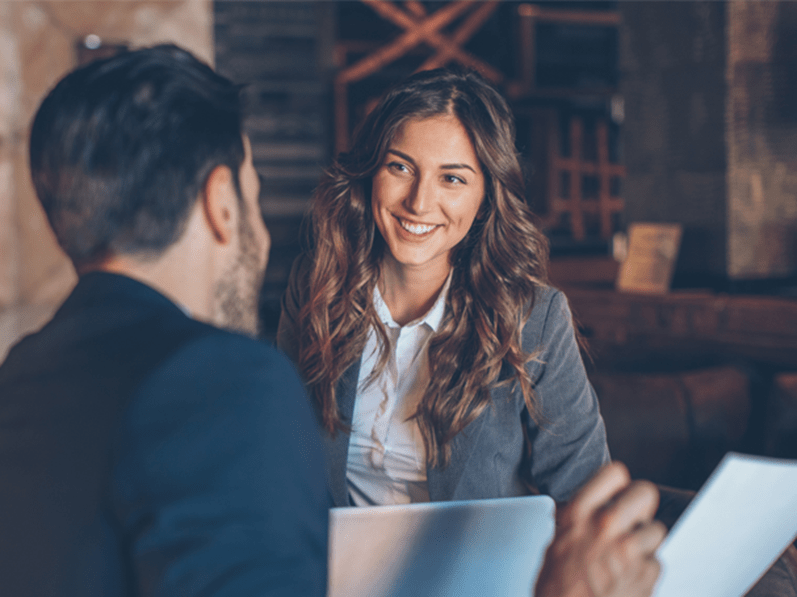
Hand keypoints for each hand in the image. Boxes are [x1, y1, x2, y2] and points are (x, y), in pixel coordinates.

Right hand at [535, 462, 666, 596]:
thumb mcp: (555, 545)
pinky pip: (656, 563)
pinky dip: (646, 572)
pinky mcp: (646, 575)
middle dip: (642, 506)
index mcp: (578, 515)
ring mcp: (629, 550)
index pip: (614, 473)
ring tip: (628, 557)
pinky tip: (629, 579)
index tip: (619, 492)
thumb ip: (576, 522)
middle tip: (634, 519)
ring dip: (646, 543)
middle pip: (646, 493)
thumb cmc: (557, 590)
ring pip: (657, 530)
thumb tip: (588, 509)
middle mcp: (605, 526)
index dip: (620, 484)